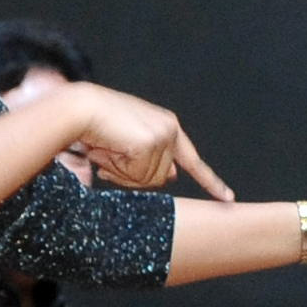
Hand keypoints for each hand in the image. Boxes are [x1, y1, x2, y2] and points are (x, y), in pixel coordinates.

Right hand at [63, 85, 234, 202]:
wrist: (79, 108)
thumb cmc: (96, 126)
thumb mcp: (127, 147)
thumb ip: (150, 161)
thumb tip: (171, 176)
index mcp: (167, 127)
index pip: (193, 160)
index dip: (209, 182)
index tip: (227, 198)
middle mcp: (170, 129)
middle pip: (162, 179)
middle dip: (133, 177)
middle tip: (111, 157)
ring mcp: (164, 135)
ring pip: (149, 180)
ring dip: (123, 173)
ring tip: (107, 150)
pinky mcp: (152, 142)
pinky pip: (137, 175)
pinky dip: (118, 169)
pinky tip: (108, 149)